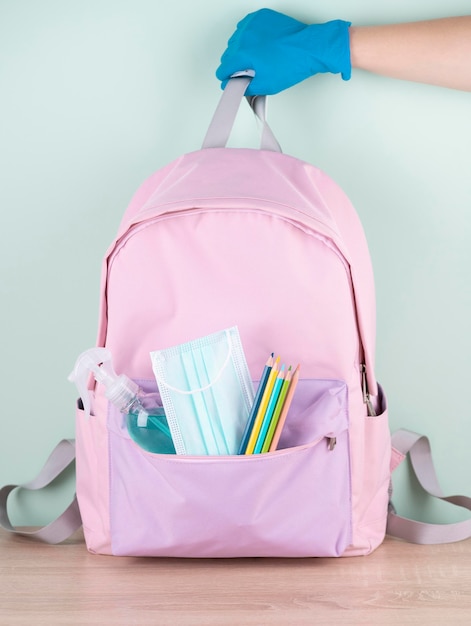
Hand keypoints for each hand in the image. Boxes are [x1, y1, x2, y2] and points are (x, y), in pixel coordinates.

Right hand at [216, 8, 351, 94]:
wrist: (309, 47)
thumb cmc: (292, 64)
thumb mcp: (266, 85)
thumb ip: (246, 87)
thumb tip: (236, 87)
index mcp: (243, 53)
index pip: (224, 67)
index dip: (225, 77)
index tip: (227, 80)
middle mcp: (245, 36)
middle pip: (228, 53)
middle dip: (234, 64)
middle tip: (246, 72)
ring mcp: (252, 24)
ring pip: (236, 39)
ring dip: (240, 50)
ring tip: (254, 58)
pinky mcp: (261, 17)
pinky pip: (246, 27)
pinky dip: (248, 36)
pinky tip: (258, 44)